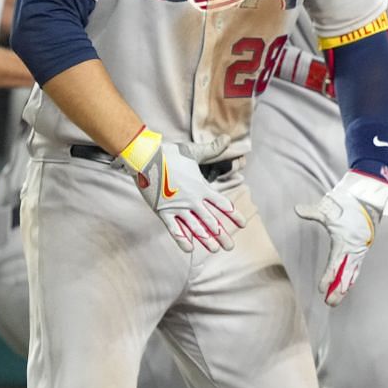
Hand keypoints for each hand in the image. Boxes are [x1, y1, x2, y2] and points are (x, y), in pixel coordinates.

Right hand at [123, 131, 244, 252]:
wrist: (145, 157)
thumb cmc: (170, 153)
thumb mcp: (194, 151)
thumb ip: (212, 149)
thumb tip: (227, 139)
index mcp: (202, 187)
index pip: (222, 204)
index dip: (233, 215)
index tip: (242, 225)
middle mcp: (192, 199)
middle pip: (211, 221)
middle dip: (221, 235)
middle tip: (230, 246)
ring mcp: (177, 206)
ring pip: (195, 227)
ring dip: (205, 240)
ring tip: (214, 249)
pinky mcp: (162, 211)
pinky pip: (174, 228)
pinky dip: (181, 239)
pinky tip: (188, 249)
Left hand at [295, 170, 387, 304]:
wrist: (368, 202)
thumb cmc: (347, 206)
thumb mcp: (328, 210)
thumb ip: (312, 212)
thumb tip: (297, 209)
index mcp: (343, 243)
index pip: (334, 265)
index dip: (328, 278)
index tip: (321, 289)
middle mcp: (352, 251)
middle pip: (345, 276)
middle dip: (337, 291)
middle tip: (329, 304)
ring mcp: (358, 252)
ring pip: (351, 275)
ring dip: (343, 289)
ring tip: (335, 301)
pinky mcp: (361, 252)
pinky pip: (356, 270)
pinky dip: (350, 281)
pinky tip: (346, 288)